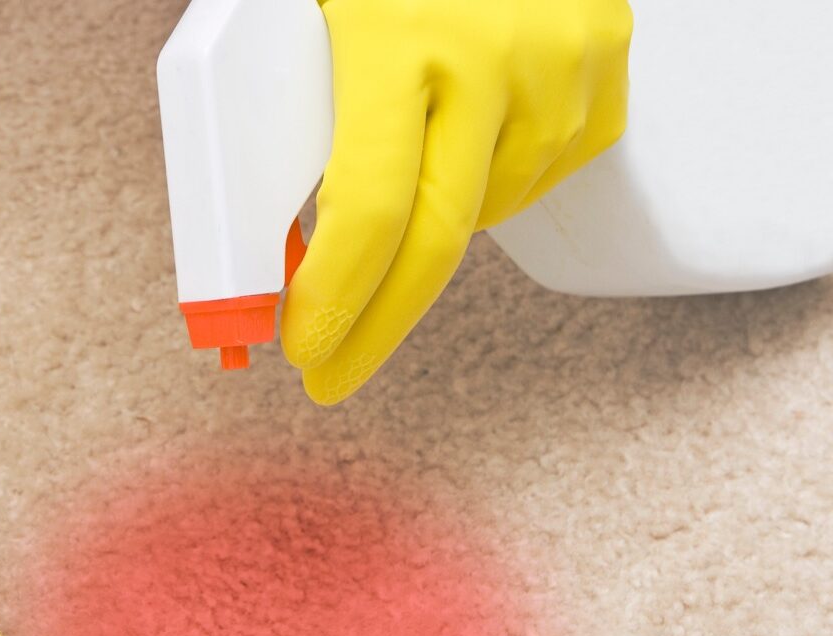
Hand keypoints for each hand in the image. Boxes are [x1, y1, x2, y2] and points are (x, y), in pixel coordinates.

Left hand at [281, 0, 631, 403]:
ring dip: (432, 231)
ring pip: (490, 211)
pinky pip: (544, 173)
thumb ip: (278, 109)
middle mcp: (491, 60)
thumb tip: (261, 233)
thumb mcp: (302, 14)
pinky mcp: (605, 71)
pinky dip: (493, 183)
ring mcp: (563, 67)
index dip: (333, 300)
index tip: (300, 348)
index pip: (367, 212)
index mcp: (394, 41)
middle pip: (438, 244)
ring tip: (396, 196)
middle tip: (333, 369)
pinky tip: (463, 151)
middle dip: (376, 324)